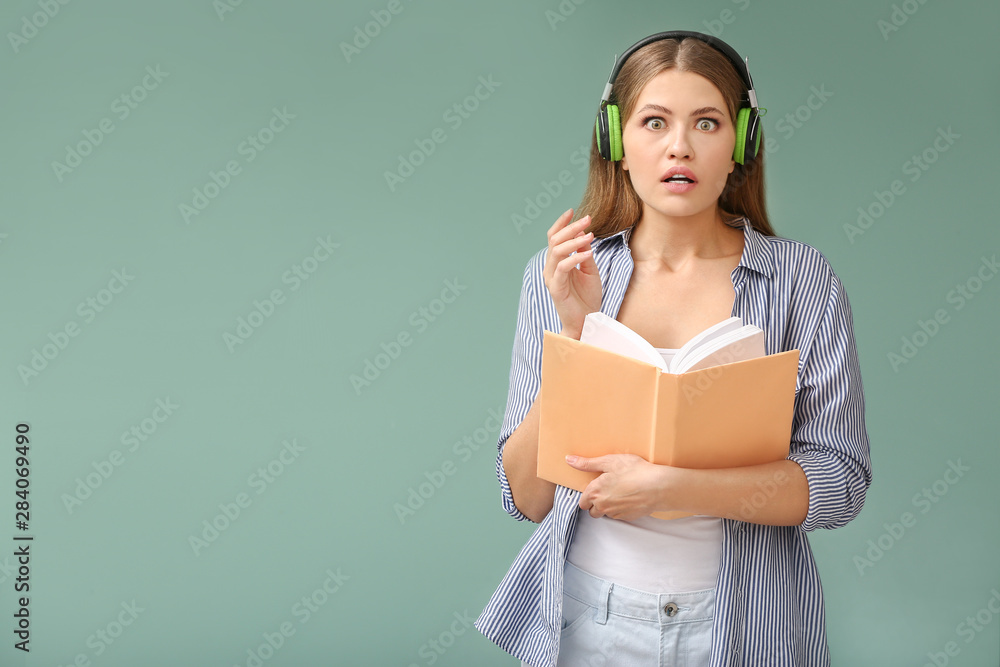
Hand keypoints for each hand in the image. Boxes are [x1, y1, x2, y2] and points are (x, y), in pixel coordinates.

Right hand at [543, 209, 601, 338]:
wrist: (587, 321)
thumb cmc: (588, 297)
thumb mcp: (590, 270)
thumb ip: (585, 253)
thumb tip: (585, 234)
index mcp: (557, 262)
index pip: (554, 237)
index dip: (562, 223)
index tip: (574, 211)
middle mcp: (551, 268)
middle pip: (554, 240)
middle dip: (571, 227)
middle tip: (587, 219)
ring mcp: (551, 278)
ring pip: (557, 251)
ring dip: (574, 240)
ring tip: (590, 235)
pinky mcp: (556, 288)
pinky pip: (563, 268)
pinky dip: (576, 258)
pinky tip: (588, 254)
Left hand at [566, 454, 673, 520]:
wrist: (658, 487)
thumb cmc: (635, 471)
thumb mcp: (609, 461)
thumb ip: (587, 463)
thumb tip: (569, 460)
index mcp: (595, 492)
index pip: (582, 501)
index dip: (587, 494)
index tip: (594, 488)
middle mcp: (602, 505)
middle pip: (592, 510)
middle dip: (596, 502)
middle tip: (607, 490)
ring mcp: (615, 513)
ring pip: (606, 513)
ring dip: (608, 506)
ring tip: (619, 492)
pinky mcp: (628, 517)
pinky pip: (619, 515)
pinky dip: (621, 508)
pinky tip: (628, 497)